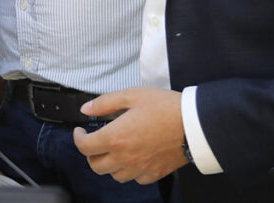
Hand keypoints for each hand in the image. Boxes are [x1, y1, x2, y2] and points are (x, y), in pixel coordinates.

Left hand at [73, 87, 187, 183]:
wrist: (195, 123)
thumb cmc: (166, 107)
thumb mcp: (132, 95)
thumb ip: (105, 103)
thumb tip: (86, 109)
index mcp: (116, 138)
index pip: (85, 147)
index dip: (78, 138)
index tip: (80, 131)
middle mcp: (125, 157)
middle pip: (96, 166)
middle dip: (91, 154)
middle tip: (95, 141)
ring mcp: (140, 168)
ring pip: (114, 175)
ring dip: (109, 164)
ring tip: (114, 149)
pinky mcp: (155, 173)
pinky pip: (135, 179)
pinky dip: (130, 171)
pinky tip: (133, 157)